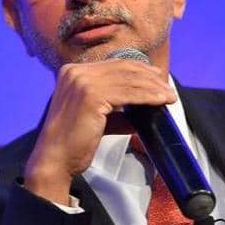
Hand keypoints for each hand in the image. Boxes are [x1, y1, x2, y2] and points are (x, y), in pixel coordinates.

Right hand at [23, 59, 175, 204]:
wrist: (55, 160)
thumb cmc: (74, 142)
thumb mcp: (96, 116)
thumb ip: (116, 110)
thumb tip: (141, 110)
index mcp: (73, 71)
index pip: (114, 64)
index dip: (138, 69)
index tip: (157, 76)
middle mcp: (76, 72)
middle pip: (123, 69)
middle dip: (149, 78)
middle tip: (167, 87)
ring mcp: (82, 81)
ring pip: (128, 80)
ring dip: (153, 88)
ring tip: (169, 96)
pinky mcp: (91, 95)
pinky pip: (128, 93)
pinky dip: (148, 96)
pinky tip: (160, 101)